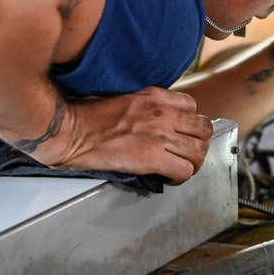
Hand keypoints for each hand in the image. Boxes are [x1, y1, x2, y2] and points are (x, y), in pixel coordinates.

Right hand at [32, 86, 213, 183]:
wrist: (70, 130)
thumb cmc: (87, 114)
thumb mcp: (125, 96)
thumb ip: (147, 104)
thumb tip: (156, 117)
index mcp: (156, 96)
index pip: (193, 106)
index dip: (189, 122)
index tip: (181, 133)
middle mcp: (163, 114)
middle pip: (203, 128)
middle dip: (200, 143)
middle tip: (188, 153)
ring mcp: (159, 136)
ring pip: (199, 151)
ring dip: (194, 162)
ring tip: (182, 168)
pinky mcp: (152, 158)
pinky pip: (184, 170)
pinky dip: (181, 177)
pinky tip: (170, 178)